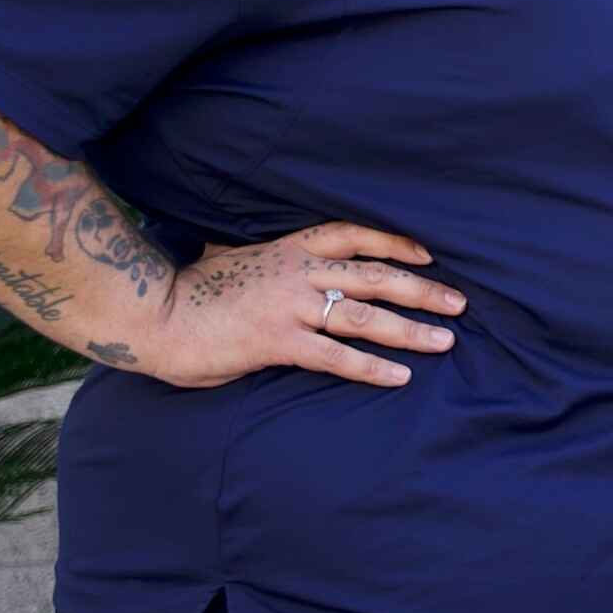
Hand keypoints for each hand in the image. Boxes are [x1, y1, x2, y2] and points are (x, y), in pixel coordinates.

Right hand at [121, 225, 458, 390]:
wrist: (152, 314)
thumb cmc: (189, 291)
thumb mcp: (232, 260)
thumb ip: (264, 261)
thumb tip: (271, 259)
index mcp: (287, 249)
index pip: (353, 235)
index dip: (396, 242)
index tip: (428, 255)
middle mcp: (296, 272)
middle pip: (375, 275)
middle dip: (423, 289)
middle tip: (460, 302)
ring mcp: (289, 306)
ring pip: (365, 315)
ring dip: (410, 329)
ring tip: (445, 340)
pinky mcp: (277, 342)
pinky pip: (336, 355)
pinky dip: (371, 366)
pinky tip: (399, 376)